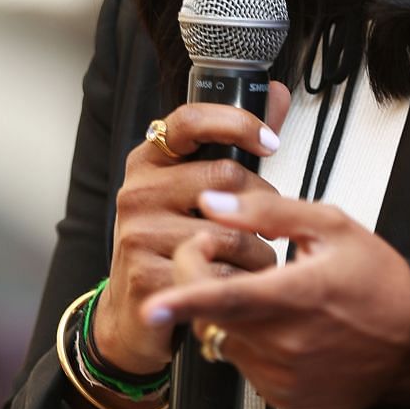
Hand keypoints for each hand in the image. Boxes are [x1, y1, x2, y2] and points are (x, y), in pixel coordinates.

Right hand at [91, 90, 290, 374]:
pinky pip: (219, 273)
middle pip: (225, 178)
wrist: (134, 316)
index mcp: (149, 162)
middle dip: (262, 207)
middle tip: (267, 230)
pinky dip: (240, 285)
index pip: (189, 120)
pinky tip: (236, 290)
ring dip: (258, 255)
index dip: (237, 123)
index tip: (270, 142)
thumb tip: (274, 92)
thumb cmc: (171, 246)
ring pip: (230, 232)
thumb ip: (236, 145)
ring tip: (254, 266)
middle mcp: (137, 192)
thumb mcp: (196, 191)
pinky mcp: (147, 275)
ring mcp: (138, 233)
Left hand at [142, 186, 409, 408]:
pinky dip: (248, 342)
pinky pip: (243, 365)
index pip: (227, 300)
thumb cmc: (383, 286)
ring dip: (226, 313)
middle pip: (209, 317)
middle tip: (220, 256)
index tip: (149, 308)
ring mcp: (282, 376)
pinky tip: (282, 327)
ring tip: (267, 293)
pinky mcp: (283, 398)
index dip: (183, 302)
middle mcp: (286, 343)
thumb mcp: (333, 228)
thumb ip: (268, 213)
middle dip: (198, 283)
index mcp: (297, 297)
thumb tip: (213, 204)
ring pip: (222, 340)